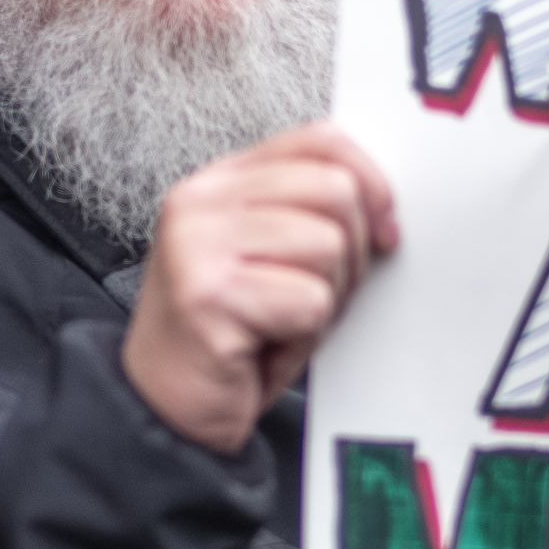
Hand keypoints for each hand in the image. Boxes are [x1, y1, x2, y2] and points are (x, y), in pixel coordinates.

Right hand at [122, 125, 398, 452]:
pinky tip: (264, 347)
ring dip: (325, 299)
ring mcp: (198, 244)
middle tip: (315, 296)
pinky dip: (303, 336)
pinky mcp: (208, 295)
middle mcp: (201, 201)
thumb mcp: (274, 257)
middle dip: (350, 254)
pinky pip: (310, 302)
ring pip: (328, 246)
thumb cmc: (231, 336)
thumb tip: (384, 203)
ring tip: (282, 323)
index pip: (320, 139)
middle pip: (335, 191)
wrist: (165, 408)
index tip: (383, 227)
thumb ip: (312, 214)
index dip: (370, 181)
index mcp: (220, 181)